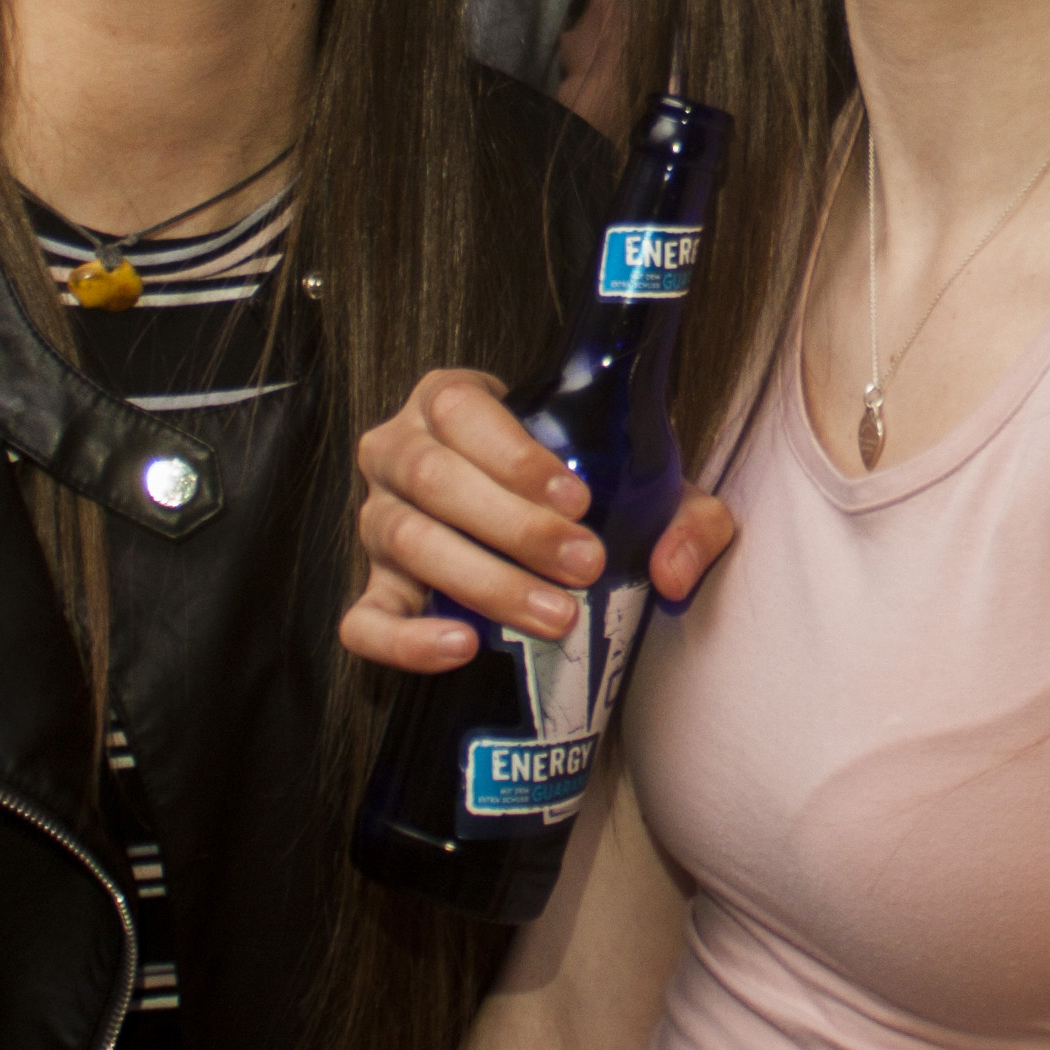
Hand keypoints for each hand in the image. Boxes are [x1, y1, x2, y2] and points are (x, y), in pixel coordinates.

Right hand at [341, 368, 740, 675]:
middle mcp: (398, 452)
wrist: (532, 522)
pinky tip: (462, 648)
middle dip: (514, 527)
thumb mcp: (643, 482)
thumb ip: (685, 515)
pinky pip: (364, 620)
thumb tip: (672, 571)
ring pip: (407, 542)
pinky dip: (405, 640)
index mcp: (448, 402)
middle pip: (434, 480)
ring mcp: (377, 523)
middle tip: (585, 565)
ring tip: (555, 615)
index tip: (577, 499)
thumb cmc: (580, 489)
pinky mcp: (371, 591)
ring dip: (484, 581)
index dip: (514, 456)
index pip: (462, 411)